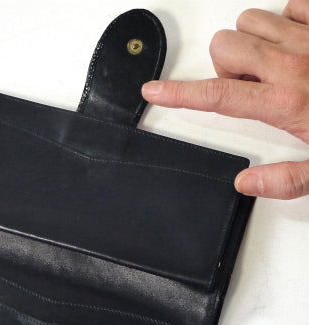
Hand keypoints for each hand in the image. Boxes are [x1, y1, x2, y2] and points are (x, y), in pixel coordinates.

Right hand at [142, 0, 308, 199]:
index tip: (153, 90)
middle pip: (225, 46)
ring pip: (251, 20)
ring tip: (274, 65)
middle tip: (249, 87)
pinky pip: (289, 3)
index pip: (216, 96)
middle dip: (226, 65)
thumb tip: (246, 183)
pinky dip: (284, 20)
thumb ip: (287, 179)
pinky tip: (299, 41)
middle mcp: (293, 63)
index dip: (178, 93)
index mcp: (285, 103)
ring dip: (250, 43)